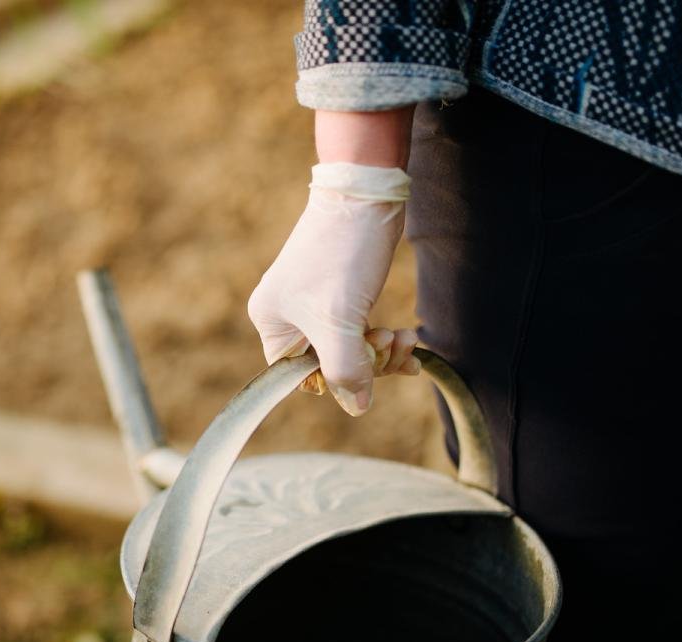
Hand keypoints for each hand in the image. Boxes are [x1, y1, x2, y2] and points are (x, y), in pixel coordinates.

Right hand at [247, 161, 419, 415]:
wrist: (365, 194)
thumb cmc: (341, 254)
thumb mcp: (340, 321)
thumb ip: (346, 369)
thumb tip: (357, 408)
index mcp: (272, 323)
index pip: (300, 377)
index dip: (337, 379)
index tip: (368, 367)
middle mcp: (287, 317)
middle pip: (329, 365)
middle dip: (369, 362)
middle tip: (395, 343)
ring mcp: (314, 305)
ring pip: (350, 350)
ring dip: (383, 352)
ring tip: (406, 338)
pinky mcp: (341, 295)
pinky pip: (361, 333)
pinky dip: (386, 340)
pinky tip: (410, 340)